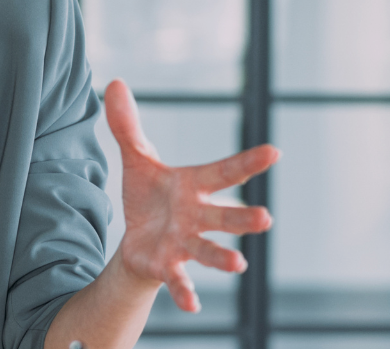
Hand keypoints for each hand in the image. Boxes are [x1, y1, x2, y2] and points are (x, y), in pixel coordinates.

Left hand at [104, 78, 277, 312]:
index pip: (224, 172)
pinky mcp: (168, 266)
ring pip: (208, 250)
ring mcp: (186, 243)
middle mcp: (197, 216)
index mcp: (194, 187)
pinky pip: (179, 281)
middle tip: (265, 218)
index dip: (248, 163)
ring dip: (223, 257)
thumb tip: (115, 82)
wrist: (137, 241)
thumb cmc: (149, 199)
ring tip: (239, 264)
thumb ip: (128, 126)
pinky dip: (186, 293)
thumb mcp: (137, 160)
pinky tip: (193, 306)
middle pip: (224, 217)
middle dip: (243, 218)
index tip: (274, 151)